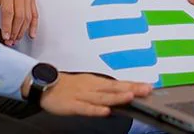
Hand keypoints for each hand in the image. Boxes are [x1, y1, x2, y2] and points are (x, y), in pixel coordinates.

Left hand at [0, 0, 37, 44]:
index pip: (9, 13)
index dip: (8, 27)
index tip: (5, 37)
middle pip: (20, 17)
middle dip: (15, 32)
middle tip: (10, 42)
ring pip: (28, 17)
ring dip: (23, 31)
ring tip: (16, 39)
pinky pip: (35, 13)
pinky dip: (34, 25)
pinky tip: (31, 34)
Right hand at [29, 73, 151, 116]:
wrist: (44, 85)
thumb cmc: (68, 86)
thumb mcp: (88, 85)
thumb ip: (105, 90)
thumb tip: (123, 93)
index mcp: (96, 82)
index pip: (118, 83)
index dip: (134, 84)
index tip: (149, 86)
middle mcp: (92, 87)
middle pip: (113, 88)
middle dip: (131, 88)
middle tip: (146, 89)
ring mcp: (82, 96)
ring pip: (102, 97)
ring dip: (116, 96)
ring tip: (130, 96)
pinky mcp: (72, 105)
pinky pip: (85, 108)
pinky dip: (95, 110)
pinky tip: (105, 111)